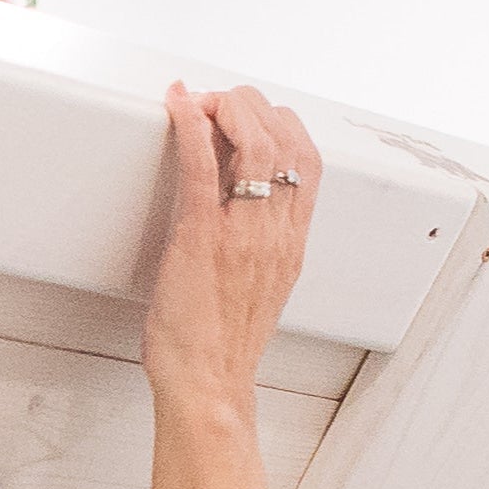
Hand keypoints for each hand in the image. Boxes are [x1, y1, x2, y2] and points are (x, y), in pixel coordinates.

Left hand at [147, 81, 320, 409]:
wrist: (208, 386)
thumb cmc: (222, 347)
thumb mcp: (260, 288)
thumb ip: (260, 246)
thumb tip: (243, 213)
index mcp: (292, 244)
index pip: (309, 161)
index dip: (283, 124)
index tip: (255, 116)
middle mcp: (275, 233)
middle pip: (285, 139)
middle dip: (251, 105)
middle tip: (220, 102)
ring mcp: (241, 233)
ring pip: (252, 141)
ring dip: (225, 107)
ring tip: (201, 102)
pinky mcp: (201, 237)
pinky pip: (203, 165)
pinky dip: (190, 125)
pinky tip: (179, 106)